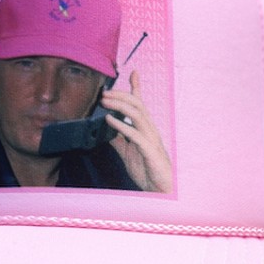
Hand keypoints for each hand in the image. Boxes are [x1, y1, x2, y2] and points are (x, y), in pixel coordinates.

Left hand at [103, 70, 172, 192]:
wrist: (159, 190)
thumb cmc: (147, 171)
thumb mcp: (128, 153)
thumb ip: (119, 141)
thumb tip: (106, 130)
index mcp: (145, 129)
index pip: (141, 104)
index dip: (136, 87)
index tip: (132, 72)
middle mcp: (150, 130)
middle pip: (137, 105)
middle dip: (121, 95)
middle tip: (103, 92)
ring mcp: (151, 139)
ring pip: (138, 114)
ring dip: (119, 105)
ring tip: (104, 102)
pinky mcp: (149, 150)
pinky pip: (135, 134)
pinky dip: (121, 125)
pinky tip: (109, 121)